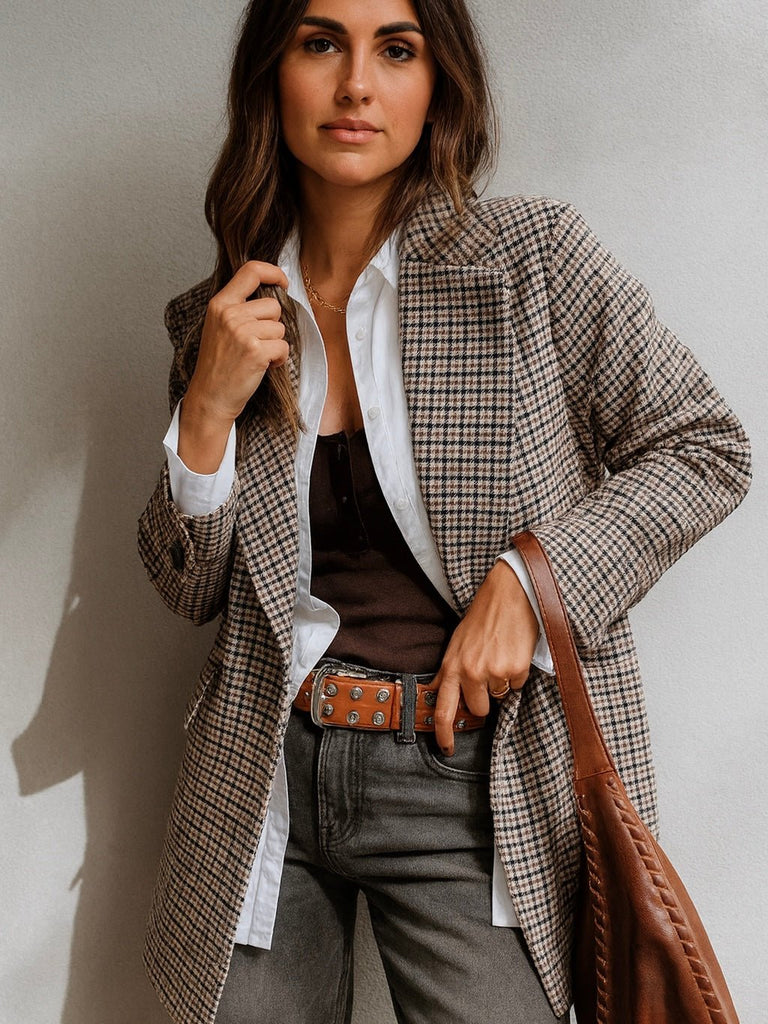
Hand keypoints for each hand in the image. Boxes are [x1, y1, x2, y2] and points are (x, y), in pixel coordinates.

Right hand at [178, 261, 289, 471]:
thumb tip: (271, 291)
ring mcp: (243, 333)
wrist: (210, 397)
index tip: (283, 282)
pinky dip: (279, 359)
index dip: (273, 272)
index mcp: (220, 304)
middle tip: (256, 342)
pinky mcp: (256, 352)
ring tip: (256, 356)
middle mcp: (230, 314)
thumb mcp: (219, 326)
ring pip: (280, 328)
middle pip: (273, 305)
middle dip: (272, 325)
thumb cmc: (218, 364)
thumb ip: (238, 307)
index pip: (251, 271)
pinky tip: (263, 366)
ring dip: (275, 344)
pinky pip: (284, 347)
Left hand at [432, 559, 538, 754]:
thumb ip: (449, 671)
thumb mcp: (457, 643)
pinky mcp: (515, 669)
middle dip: (485, 698)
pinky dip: (517, 673)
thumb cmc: (483, 617)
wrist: (509, 594)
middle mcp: (470, 673)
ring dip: (502, 683)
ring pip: (500, 697)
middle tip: (489, 671)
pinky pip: (517, 685)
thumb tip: (437, 692)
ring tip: (501, 656)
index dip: (444, 734)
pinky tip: (514, 652)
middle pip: (479, 710)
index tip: (446, 748)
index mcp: (452, 666)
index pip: (443, 711)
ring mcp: (493, 672)